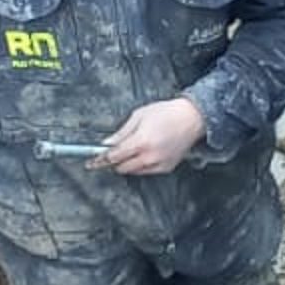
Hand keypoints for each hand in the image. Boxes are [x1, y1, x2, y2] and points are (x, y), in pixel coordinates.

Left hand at [90, 97, 205, 174]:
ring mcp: (159, 163)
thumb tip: (107, 143)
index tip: (92, 163)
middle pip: (121, 168)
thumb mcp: (139, 115)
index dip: (100, 159)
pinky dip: (141, 166)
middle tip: (112, 153)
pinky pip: (146, 172)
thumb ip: (122, 132)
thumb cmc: (168, 113)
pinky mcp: (167, 167)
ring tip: (134, 149)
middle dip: (114, 161)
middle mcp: (149, 156)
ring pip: (133, 171)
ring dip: (127, 164)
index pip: (113, 156)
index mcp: (140, 141)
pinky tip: (145, 153)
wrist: (192, 118)